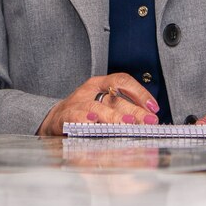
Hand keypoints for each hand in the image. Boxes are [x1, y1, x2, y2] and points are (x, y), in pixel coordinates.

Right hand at [37, 73, 159, 135]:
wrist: (52, 121)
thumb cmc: (83, 114)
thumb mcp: (102, 106)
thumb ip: (121, 110)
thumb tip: (148, 120)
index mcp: (99, 85)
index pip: (122, 81)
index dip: (139, 92)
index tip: (153, 107)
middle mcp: (88, 91)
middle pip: (114, 98)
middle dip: (134, 110)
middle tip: (149, 121)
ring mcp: (75, 104)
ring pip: (97, 108)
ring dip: (113, 116)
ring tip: (127, 123)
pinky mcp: (63, 118)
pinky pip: (75, 118)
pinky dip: (85, 121)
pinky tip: (93, 124)